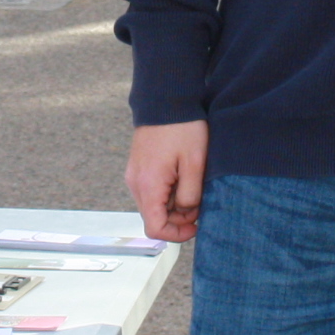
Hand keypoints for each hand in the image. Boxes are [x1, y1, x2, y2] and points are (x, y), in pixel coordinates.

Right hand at [126, 121, 207, 243]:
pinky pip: (152, 191)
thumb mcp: (195, 164)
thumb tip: (187, 212)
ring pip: (154, 205)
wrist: (166, 99)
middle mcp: (136, 183)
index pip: (155, 228)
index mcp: (148, 185)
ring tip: (193, 185)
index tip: (196, 226)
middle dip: (178, 218)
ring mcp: (135, 175)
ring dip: (174, 204)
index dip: (176, 234)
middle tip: (200, 203)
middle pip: (154, 217)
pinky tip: (182, 177)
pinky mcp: (139, 168)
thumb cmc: (182, 128)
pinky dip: (168, 192)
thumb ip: (190, 195)